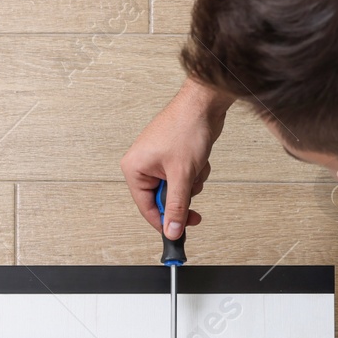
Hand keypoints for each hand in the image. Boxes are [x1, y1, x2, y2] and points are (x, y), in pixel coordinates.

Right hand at [121, 78, 232, 239]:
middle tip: (193, 201)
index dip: (164, 222)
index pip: (146, 207)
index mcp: (134, 169)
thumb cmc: (186, 128)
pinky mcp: (172, 157)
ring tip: (195, 168)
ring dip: (191, 184)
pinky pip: (183, 178)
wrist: (204, 105)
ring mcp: (158, 161)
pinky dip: (194, 173)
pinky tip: (198, 161)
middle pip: (163, 199)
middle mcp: (142, 165)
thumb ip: (176, 206)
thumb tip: (172, 230)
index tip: (178, 232)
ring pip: (177, 190)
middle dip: (182, 196)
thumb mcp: (182, 175)